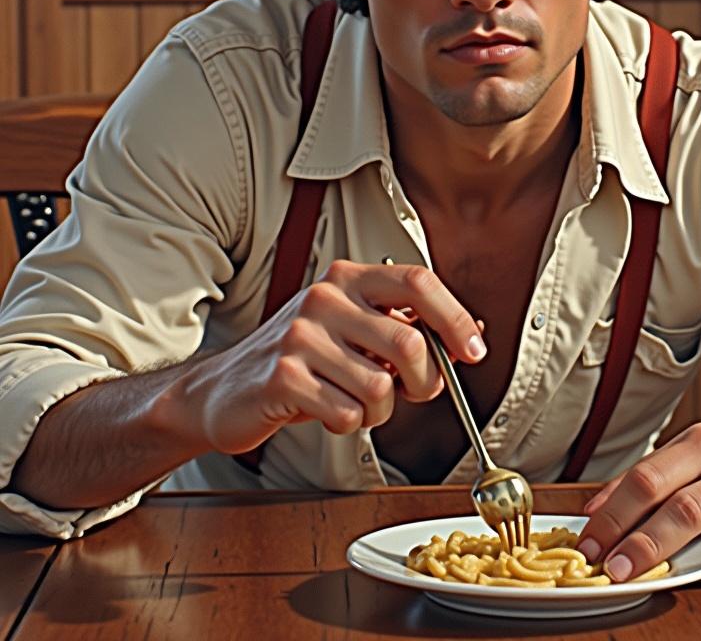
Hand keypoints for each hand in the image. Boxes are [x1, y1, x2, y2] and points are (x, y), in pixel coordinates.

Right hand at [166, 259, 485, 454]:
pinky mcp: (282, 377)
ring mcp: (300, 335)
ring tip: (355, 402)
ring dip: (380, 409)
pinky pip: (347, 413)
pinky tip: (327, 410)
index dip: (455, 318)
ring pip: (381, 386)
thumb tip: (473, 333)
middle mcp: (324, 297)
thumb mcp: (356, 331)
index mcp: (349, 277)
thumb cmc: (302, 359)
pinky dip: (348, 423)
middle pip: (409, 341)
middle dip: (423, 380)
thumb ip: (408, 328)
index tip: (475, 351)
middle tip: (410, 392)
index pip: (418, 282)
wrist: (224, 390)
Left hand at [575, 415, 700, 584]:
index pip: (651, 479)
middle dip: (639, 547)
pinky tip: (697, 568)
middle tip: (611, 569)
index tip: (591, 542)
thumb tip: (595, 512)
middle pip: (680, 514)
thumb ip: (644, 477)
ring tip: (642, 572)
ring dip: (671, 565)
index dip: (614, 515)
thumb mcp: (691, 449)